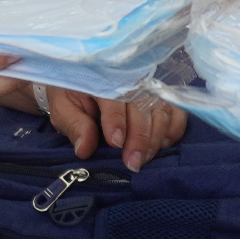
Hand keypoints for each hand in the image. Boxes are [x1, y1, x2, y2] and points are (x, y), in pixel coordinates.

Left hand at [39, 86, 186, 170]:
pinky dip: (174, 129)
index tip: (116, 142)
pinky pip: (176, 112)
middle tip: (133, 163)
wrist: (80, 77)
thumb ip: (74, 125)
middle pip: (142, 106)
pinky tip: (162, 145)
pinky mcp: (162, 95)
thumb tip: (85, 149)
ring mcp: (149, 84)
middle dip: (139, 137)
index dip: (116, 120)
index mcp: (101, 75)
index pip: (114, 97)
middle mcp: (130, 77)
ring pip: (161, 110)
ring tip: (143, 159)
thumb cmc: (71, 94)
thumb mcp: (62, 107)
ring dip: (156, 138)